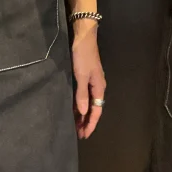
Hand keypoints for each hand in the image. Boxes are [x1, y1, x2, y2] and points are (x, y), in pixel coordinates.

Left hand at [71, 23, 105, 139]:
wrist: (83, 37)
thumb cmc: (83, 56)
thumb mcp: (81, 75)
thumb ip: (82, 94)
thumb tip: (83, 112)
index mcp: (99, 87)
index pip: (97, 110)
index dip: (90, 123)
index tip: (84, 135)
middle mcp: (97, 86)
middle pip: (93, 108)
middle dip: (86, 121)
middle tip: (77, 133)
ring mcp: (91, 81)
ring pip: (88, 102)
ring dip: (82, 113)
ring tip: (74, 124)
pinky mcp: (85, 76)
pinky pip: (83, 95)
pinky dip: (79, 104)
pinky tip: (73, 108)